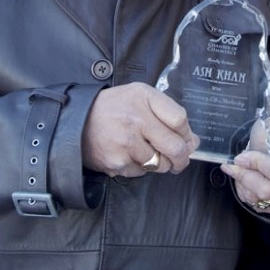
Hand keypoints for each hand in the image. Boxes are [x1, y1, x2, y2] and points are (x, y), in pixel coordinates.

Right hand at [83, 82, 199, 176]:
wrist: (77, 121)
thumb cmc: (114, 108)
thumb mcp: (140, 97)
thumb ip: (169, 114)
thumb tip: (193, 141)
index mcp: (144, 98)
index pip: (180, 119)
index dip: (187, 133)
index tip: (185, 138)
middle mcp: (136, 119)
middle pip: (176, 147)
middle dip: (182, 157)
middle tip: (179, 159)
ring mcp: (126, 143)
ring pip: (161, 164)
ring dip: (161, 163)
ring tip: (149, 152)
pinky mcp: (118, 162)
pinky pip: (142, 172)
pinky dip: (142, 168)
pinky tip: (131, 155)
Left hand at [220, 108, 269, 216]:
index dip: (254, 165)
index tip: (241, 156)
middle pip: (268, 190)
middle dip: (245, 177)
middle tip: (235, 165)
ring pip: (263, 201)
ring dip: (244, 187)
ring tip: (240, 171)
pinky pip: (264, 208)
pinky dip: (249, 196)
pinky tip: (247, 182)